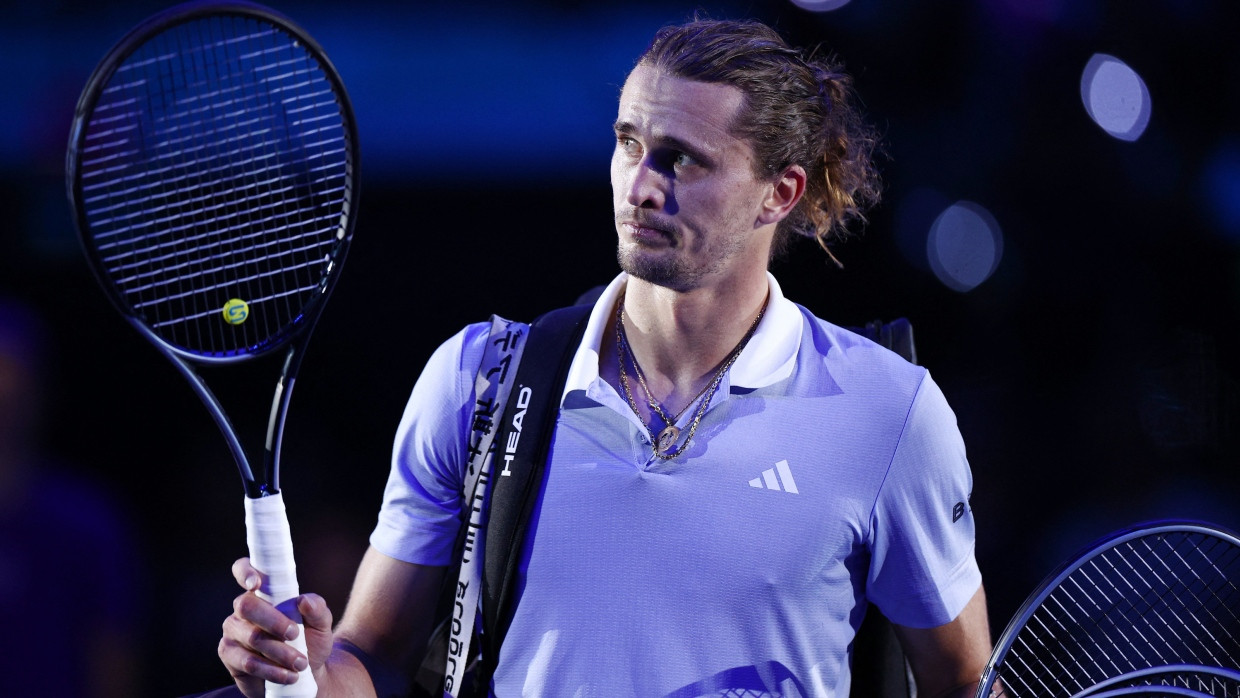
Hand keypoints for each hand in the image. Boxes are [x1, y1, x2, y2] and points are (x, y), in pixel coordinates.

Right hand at [218, 558, 333, 697]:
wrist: (307, 673)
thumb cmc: (311, 641)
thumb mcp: (321, 624)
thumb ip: (317, 608)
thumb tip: (303, 600)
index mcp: (262, 593)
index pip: (243, 570)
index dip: (245, 572)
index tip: (257, 584)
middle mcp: (242, 609)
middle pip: (246, 606)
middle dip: (273, 621)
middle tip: (295, 634)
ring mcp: (233, 632)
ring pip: (251, 637)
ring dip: (279, 652)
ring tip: (300, 663)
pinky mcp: (230, 656)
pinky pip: (247, 662)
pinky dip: (271, 670)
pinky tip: (288, 675)